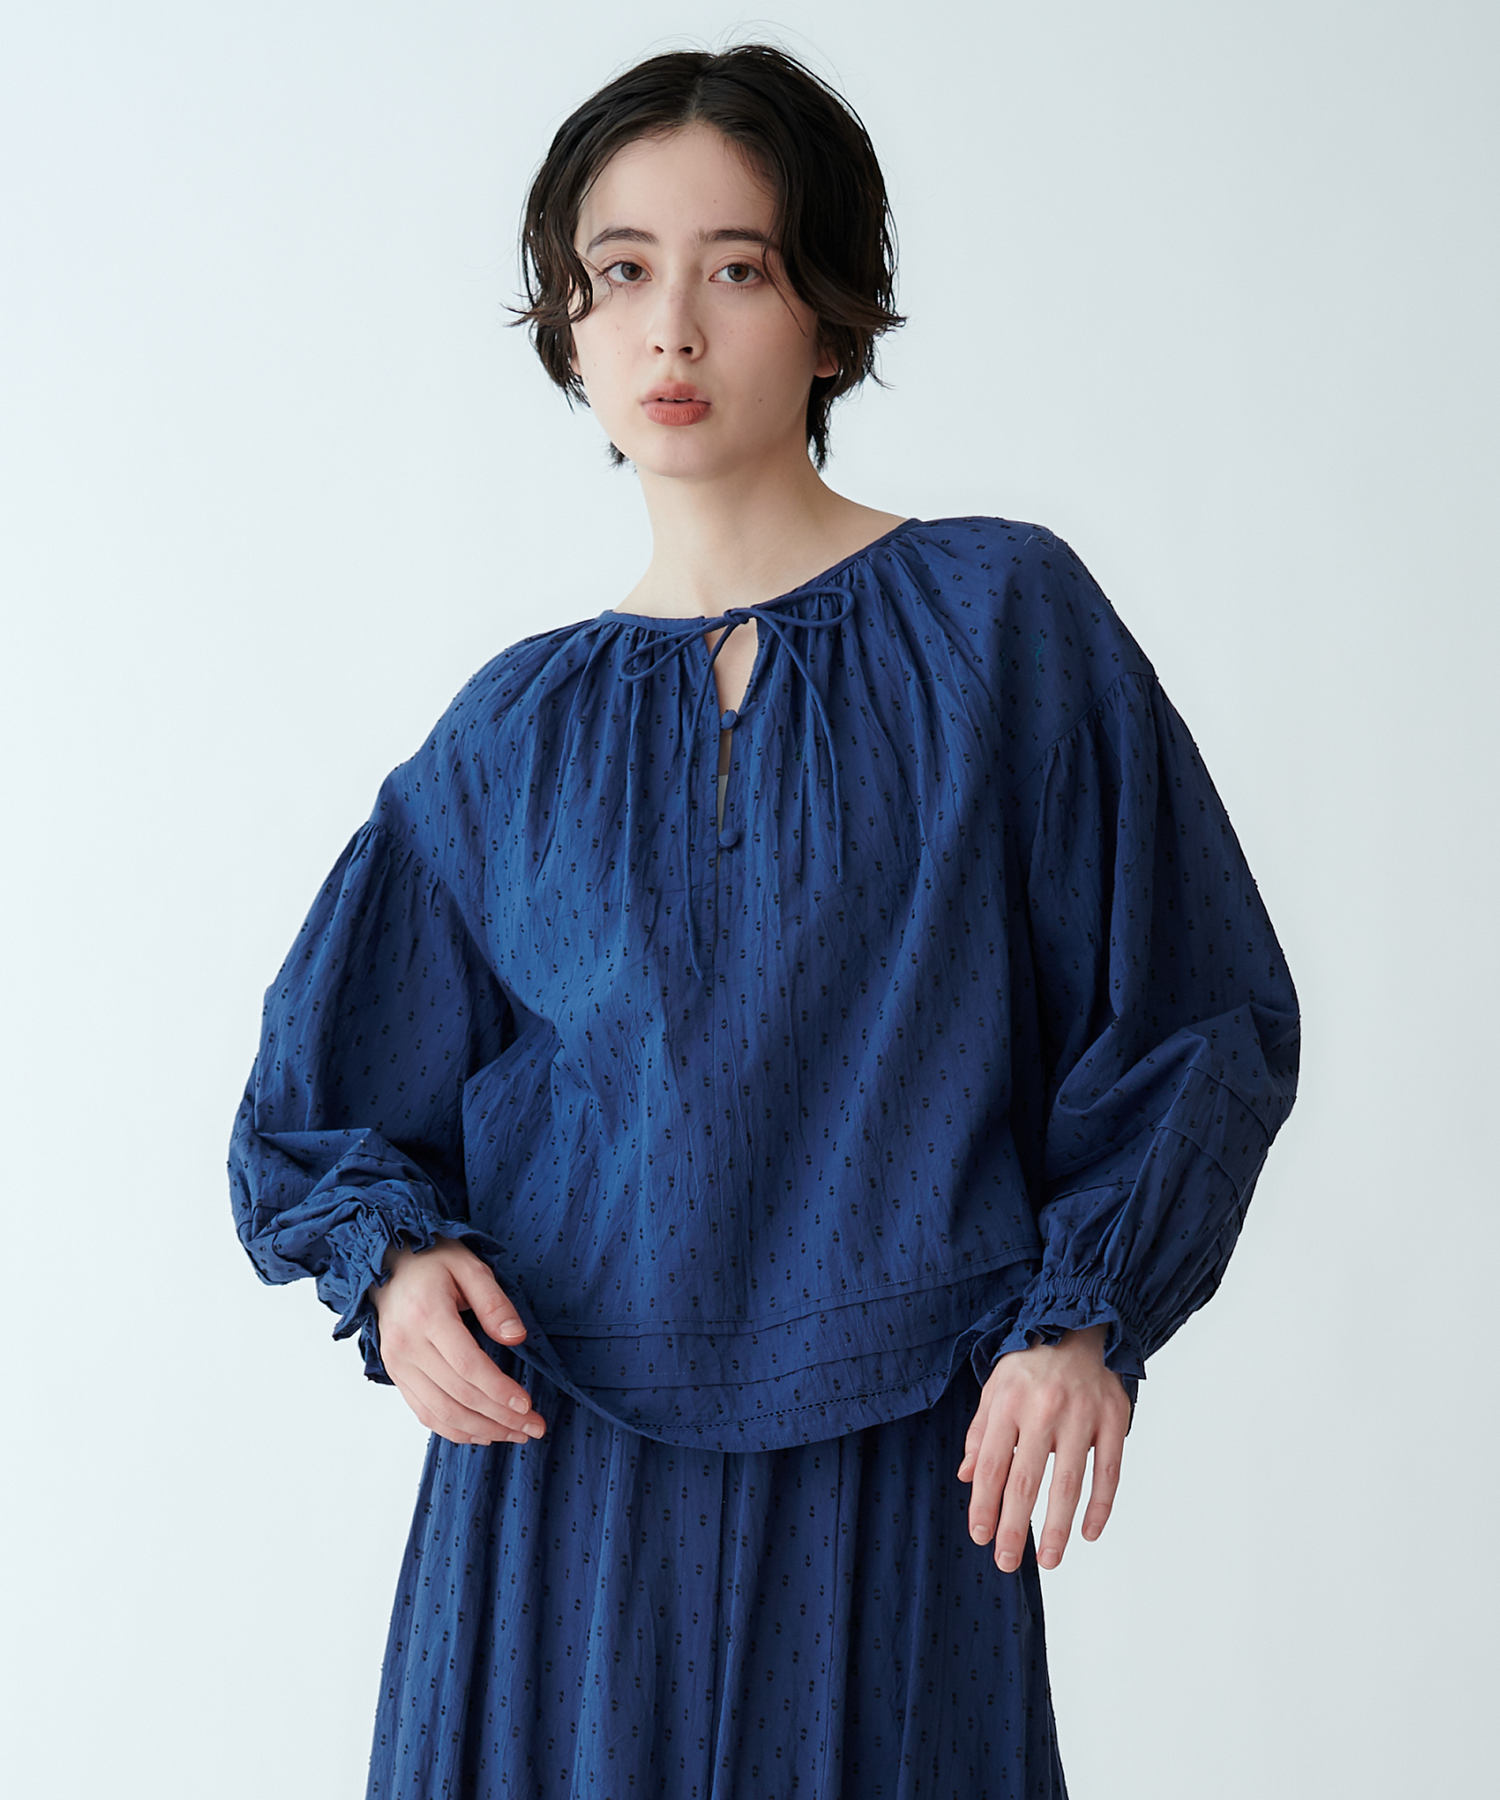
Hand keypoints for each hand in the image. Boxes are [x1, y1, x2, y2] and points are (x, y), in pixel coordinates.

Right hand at [369, 1237, 547, 1447]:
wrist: (387, 1263)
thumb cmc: (432, 1261)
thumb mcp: (470, 1266)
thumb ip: (494, 1303)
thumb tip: (517, 1338)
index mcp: (426, 1315)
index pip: (467, 1366)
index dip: (498, 1391)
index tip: (528, 1405)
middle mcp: (406, 1345)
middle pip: (457, 1395)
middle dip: (500, 1417)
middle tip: (534, 1426)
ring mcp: (397, 1364)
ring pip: (440, 1413)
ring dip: (481, 1430)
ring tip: (515, 1433)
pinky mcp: (396, 1374)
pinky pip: (424, 1413)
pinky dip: (454, 1430)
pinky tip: (483, 1433)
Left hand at [957, 1324, 1129, 1572]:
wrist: (1080, 1322)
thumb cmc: (1031, 1361)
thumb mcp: (995, 1387)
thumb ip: (980, 1432)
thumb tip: (966, 1477)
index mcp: (1008, 1402)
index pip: (990, 1464)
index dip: (983, 1505)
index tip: (980, 1536)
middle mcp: (1043, 1410)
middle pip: (1025, 1480)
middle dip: (1014, 1526)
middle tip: (1007, 1561)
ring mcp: (1081, 1415)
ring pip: (1068, 1482)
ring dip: (1057, 1526)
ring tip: (1049, 1559)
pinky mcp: (1113, 1419)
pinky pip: (1108, 1471)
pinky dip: (1101, 1506)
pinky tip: (1089, 1531)